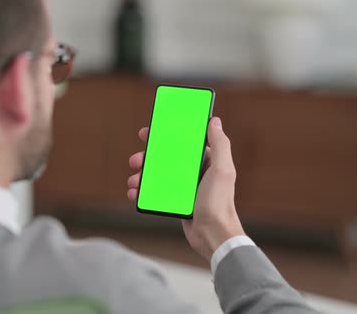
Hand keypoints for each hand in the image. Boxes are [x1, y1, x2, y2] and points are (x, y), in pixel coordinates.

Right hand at [127, 117, 244, 261]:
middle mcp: (194, 172)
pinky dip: (143, 192)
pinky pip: (155, 192)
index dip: (166, 135)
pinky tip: (135, 193)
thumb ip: (220, 145)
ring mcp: (183, 187)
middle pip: (165, 158)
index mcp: (206, 161)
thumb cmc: (219, 203)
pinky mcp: (175, 202)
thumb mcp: (222, 170)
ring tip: (134, 180)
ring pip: (157, 175)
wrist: (213, 235)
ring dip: (142, 175)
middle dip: (148, 157)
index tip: (149, 132)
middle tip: (136, 160)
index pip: (183, 142)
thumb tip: (214, 121)